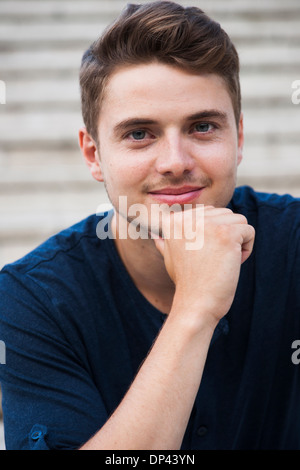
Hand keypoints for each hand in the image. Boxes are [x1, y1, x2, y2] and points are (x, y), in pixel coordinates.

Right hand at [154, 206, 254, 325]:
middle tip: (213, 261)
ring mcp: (208, 224)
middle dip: (226, 237)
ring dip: (237, 242)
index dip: (211, 235)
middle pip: (224, 214)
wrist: (195, 303)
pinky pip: (249, 230)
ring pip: (238, 220)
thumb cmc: (186, 283)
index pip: (208, 212)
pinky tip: (232, 263)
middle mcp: (188, 217)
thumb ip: (165, 242)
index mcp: (173, 220)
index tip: (202, 256)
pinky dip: (246, 249)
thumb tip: (156, 236)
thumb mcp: (170, 258)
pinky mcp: (226, 233)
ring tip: (222, 261)